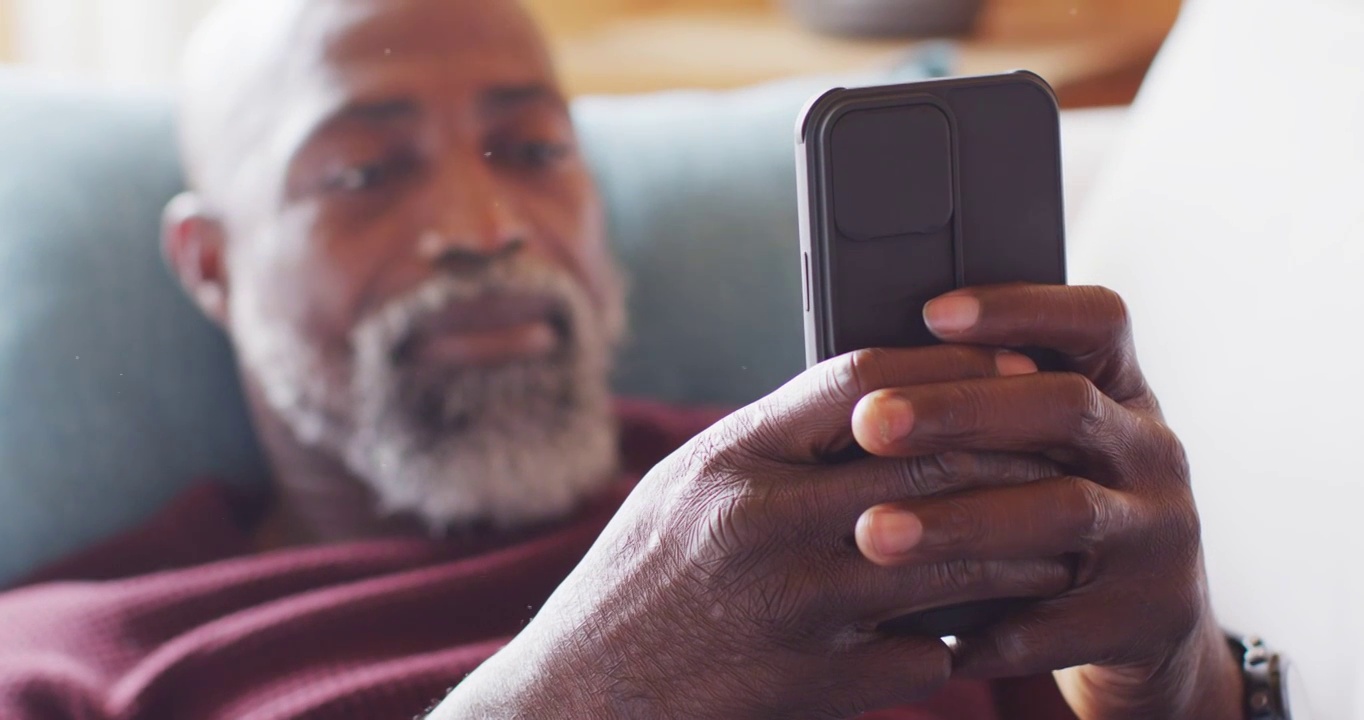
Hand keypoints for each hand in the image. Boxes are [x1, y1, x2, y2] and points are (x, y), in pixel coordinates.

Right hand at [440, 345, 1075, 718]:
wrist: (582, 702)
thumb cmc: (639, 585)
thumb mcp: (685, 489)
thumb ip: (771, 445)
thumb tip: (875, 402)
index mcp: (729, 460)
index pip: (862, 382)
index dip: (952, 369)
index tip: (1011, 370)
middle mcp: (764, 523)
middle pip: (926, 462)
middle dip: (1011, 454)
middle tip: (1061, 454)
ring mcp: (796, 608)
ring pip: (950, 560)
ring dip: (1019, 549)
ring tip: (1054, 542)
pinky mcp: (819, 684)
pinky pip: (927, 652)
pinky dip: (961, 639)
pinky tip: (985, 631)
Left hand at [850, 285, 1242, 719]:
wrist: (1144, 625)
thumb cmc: (1056, 508)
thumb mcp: (1042, 446)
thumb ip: (985, 409)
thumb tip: (864, 382)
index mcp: (1122, 391)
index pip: (1094, 320)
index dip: (1021, 308)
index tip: (932, 312)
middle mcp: (1152, 451)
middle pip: (1067, 407)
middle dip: (960, 410)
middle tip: (870, 422)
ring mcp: (1161, 534)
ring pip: (1064, 510)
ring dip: (960, 520)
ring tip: (871, 532)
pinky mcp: (1150, 616)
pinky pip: (1060, 621)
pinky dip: (987, 625)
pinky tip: (915, 627)